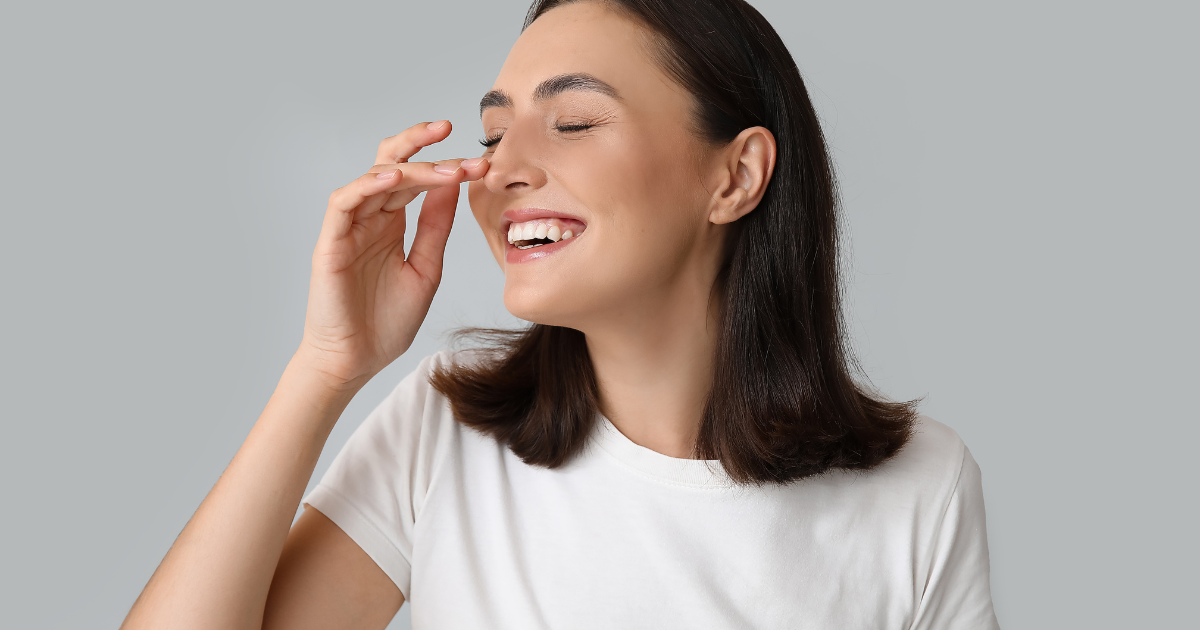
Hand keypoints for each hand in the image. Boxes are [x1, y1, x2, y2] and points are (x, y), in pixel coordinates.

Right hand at [295, 120, 488, 389]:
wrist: (355, 361)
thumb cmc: (386, 322)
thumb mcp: (426, 268)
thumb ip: (436, 227)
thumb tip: (454, 185)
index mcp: (391, 223)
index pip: (417, 180)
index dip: (446, 166)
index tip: (481, 163)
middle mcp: (369, 218)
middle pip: (392, 164)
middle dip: (422, 146)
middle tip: (452, 132)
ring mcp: (348, 227)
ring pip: (374, 177)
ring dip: (409, 166)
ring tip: (443, 167)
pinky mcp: (330, 241)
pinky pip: (345, 201)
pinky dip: (369, 185)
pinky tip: (395, 178)